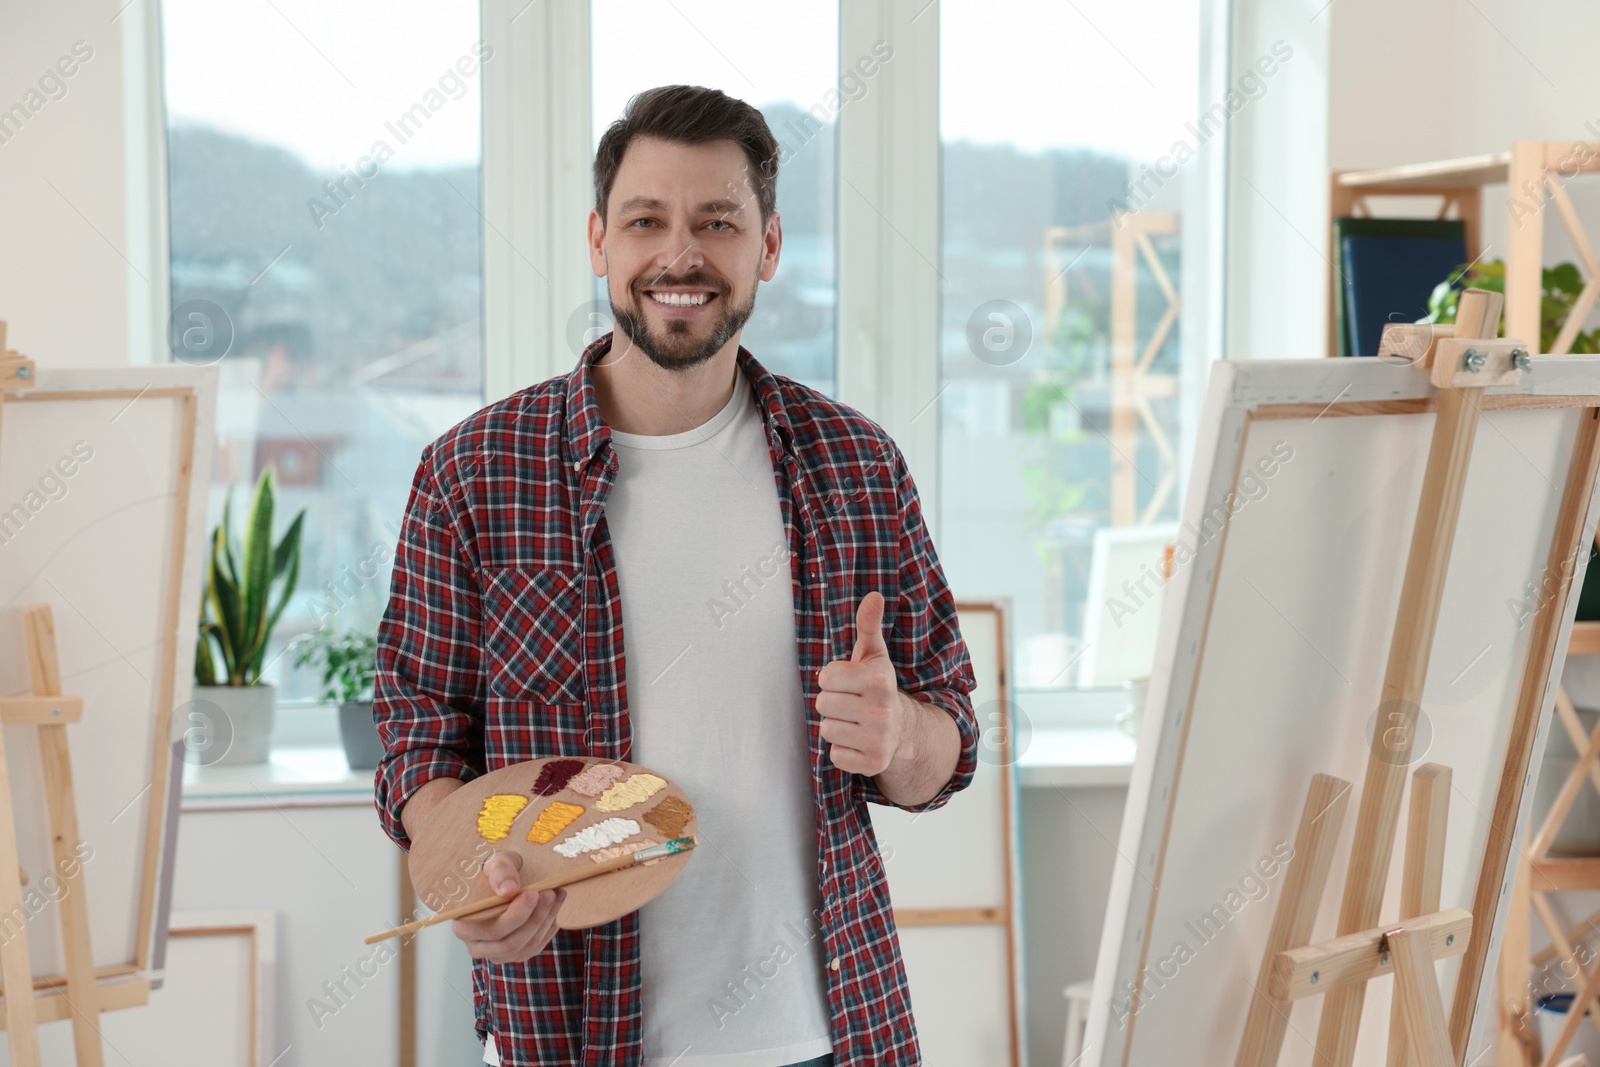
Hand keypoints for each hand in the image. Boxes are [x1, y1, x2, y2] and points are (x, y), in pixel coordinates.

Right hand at [450, 851, 565, 963]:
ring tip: (557, 894)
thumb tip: (508, 889)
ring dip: (545, 920)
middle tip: (550, 893)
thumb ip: (499, 872)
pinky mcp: (515, 954)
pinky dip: (549, 927)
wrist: (503, 879)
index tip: (533, 893)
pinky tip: (555, 906)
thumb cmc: (496, 872)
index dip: (515, 915)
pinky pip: (536, 947)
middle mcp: (477, 946)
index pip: (490, 930)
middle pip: (509, 943)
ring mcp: (497, 954)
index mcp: (463, 926)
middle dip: (534, 917)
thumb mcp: (495, 863)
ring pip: (526, 946)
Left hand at [816, 591, 907, 776]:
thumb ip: (869, 624)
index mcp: (880, 681)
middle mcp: (882, 712)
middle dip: (833, 702)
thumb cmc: (877, 686)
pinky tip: (858, 741)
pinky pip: (834, 755)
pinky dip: (842, 750)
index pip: (826, 676)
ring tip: (855, 722)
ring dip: (837, 726)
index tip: (850, 682)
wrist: (903, 729)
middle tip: (851, 703)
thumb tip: (874, 595)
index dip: (833, 679)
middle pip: (823, 704)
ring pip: (826, 730)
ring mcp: (879, 740)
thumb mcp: (873, 654)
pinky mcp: (872, 764)